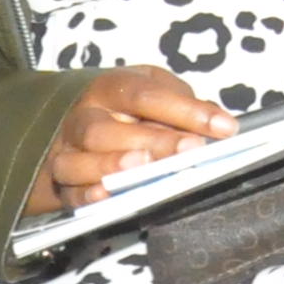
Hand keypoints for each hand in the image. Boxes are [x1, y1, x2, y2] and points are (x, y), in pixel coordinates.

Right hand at [27, 66, 234, 214]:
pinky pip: (68, 192)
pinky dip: (86, 196)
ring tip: (145, 168)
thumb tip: (217, 122)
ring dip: (112, 166)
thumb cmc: (125, 104)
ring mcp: (66, 150)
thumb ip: (183, 103)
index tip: (224, 127)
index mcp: (111, 88)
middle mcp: (83, 117)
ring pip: (78, 160)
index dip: (185, 110)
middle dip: (152, 141)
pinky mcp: (59, 182)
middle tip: (189, 150)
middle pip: (107, 129)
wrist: (71, 120)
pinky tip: (107, 196)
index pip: (146, 95)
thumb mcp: (154, 88)